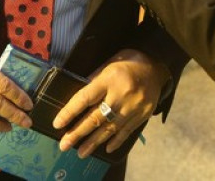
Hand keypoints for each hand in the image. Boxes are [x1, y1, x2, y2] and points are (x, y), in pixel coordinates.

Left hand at [53, 49, 168, 158]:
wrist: (157, 66)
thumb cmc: (129, 62)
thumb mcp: (109, 62)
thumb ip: (95, 79)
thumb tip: (80, 98)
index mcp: (110, 78)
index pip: (85, 98)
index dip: (70, 112)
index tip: (57, 124)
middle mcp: (121, 95)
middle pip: (96, 117)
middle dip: (78, 133)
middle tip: (64, 145)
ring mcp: (133, 107)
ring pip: (110, 128)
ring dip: (94, 142)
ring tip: (81, 152)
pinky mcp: (143, 115)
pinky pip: (126, 131)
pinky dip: (116, 141)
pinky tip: (106, 148)